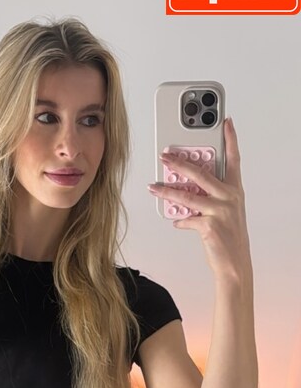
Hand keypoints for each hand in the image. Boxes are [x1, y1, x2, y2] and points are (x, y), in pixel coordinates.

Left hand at [148, 117, 251, 281]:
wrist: (234, 265)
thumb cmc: (229, 238)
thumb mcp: (226, 212)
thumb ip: (210, 198)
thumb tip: (186, 192)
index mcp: (235, 190)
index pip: (233, 159)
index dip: (230, 139)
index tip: (225, 122)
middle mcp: (229, 197)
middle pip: (201, 173)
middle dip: (180, 162)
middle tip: (165, 155)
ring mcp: (220, 211)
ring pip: (187, 195)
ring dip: (167, 190)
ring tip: (154, 186)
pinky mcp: (209, 226)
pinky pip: (186, 219)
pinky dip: (179, 220)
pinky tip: (176, 221)